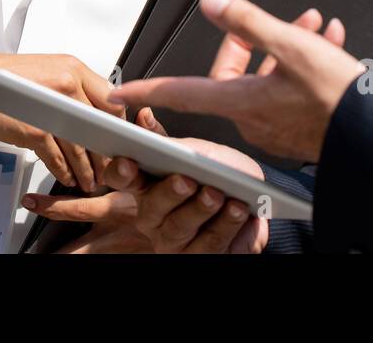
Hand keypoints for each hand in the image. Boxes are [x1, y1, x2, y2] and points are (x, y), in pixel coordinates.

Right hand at [0, 45, 123, 192]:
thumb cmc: (0, 78)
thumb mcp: (44, 72)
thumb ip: (69, 88)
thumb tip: (88, 112)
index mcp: (72, 68)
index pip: (111, 100)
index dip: (115, 126)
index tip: (115, 140)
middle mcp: (67, 83)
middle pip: (100, 126)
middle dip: (106, 152)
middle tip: (108, 168)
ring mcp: (52, 107)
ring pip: (81, 145)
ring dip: (87, 169)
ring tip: (90, 180)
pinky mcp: (35, 129)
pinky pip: (58, 157)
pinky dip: (64, 171)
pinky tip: (66, 177)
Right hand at [25, 108, 266, 253]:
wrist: (251, 201)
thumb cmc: (215, 173)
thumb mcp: (193, 151)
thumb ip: (167, 140)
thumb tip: (144, 114)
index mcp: (145, 187)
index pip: (121, 180)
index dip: (121, 172)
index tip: (129, 162)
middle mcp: (154, 218)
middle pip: (154, 208)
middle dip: (171, 193)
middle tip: (187, 180)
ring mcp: (176, 243)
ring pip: (183, 229)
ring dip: (202, 210)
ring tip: (219, 194)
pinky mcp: (202, 257)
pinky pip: (212, 245)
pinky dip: (227, 226)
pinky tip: (238, 211)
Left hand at [110, 0, 364, 162]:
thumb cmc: (339, 99)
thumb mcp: (292, 47)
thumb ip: (248, 22)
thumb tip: (212, 2)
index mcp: (241, 103)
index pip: (179, 93)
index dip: (145, 90)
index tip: (117, 94)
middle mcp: (253, 119)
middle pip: (234, 73)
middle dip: (258, 37)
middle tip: (292, 20)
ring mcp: (277, 127)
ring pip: (269, 75)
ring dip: (290, 45)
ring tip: (318, 26)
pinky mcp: (299, 129)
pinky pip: (291, 90)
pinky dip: (306, 63)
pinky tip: (331, 44)